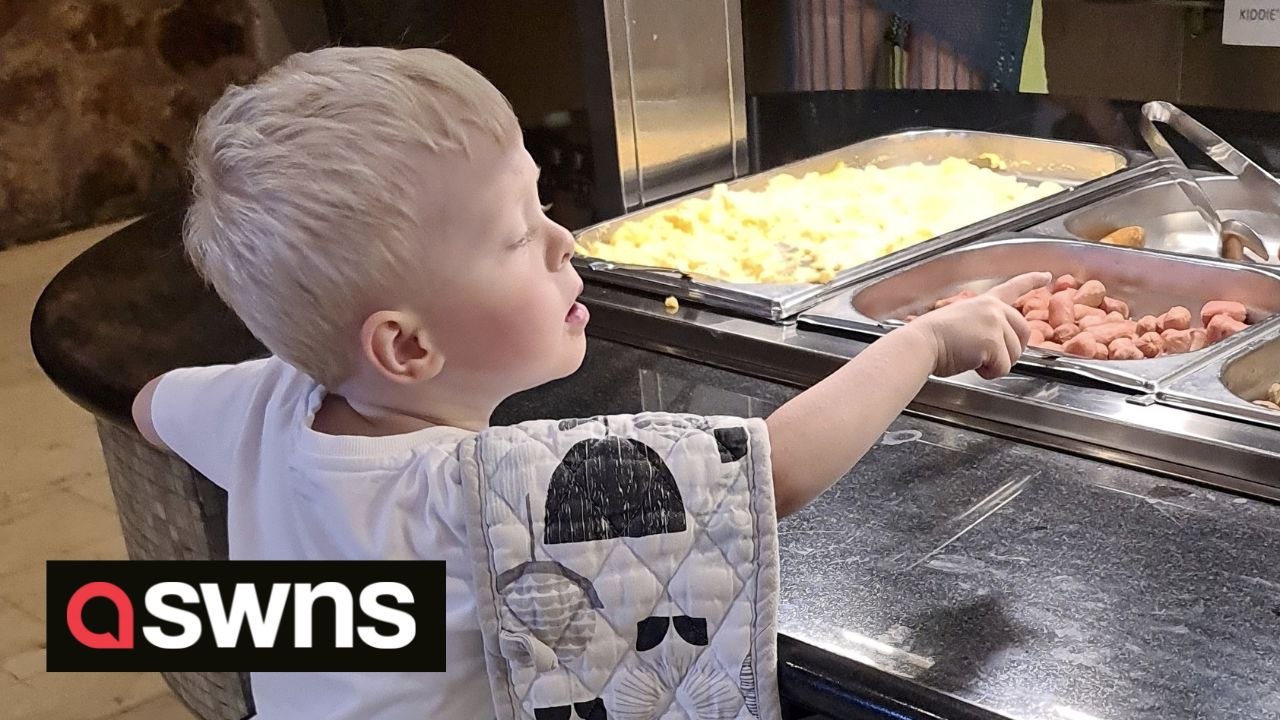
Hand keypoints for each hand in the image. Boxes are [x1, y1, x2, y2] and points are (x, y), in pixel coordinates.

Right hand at [906, 272, 1051, 378]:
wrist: (921, 343)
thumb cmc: (933, 338)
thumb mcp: (962, 320)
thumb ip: (984, 325)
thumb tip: (997, 346)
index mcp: (985, 302)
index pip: (1013, 287)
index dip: (1031, 281)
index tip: (1046, 276)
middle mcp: (994, 309)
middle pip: (1023, 334)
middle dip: (1010, 350)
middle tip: (987, 357)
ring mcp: (995, 324)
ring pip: (1014, 354)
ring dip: (995, 363)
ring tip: (971, 357)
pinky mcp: (994, 342)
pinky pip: (1003, 367)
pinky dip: (989, 373)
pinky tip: (971, 364)